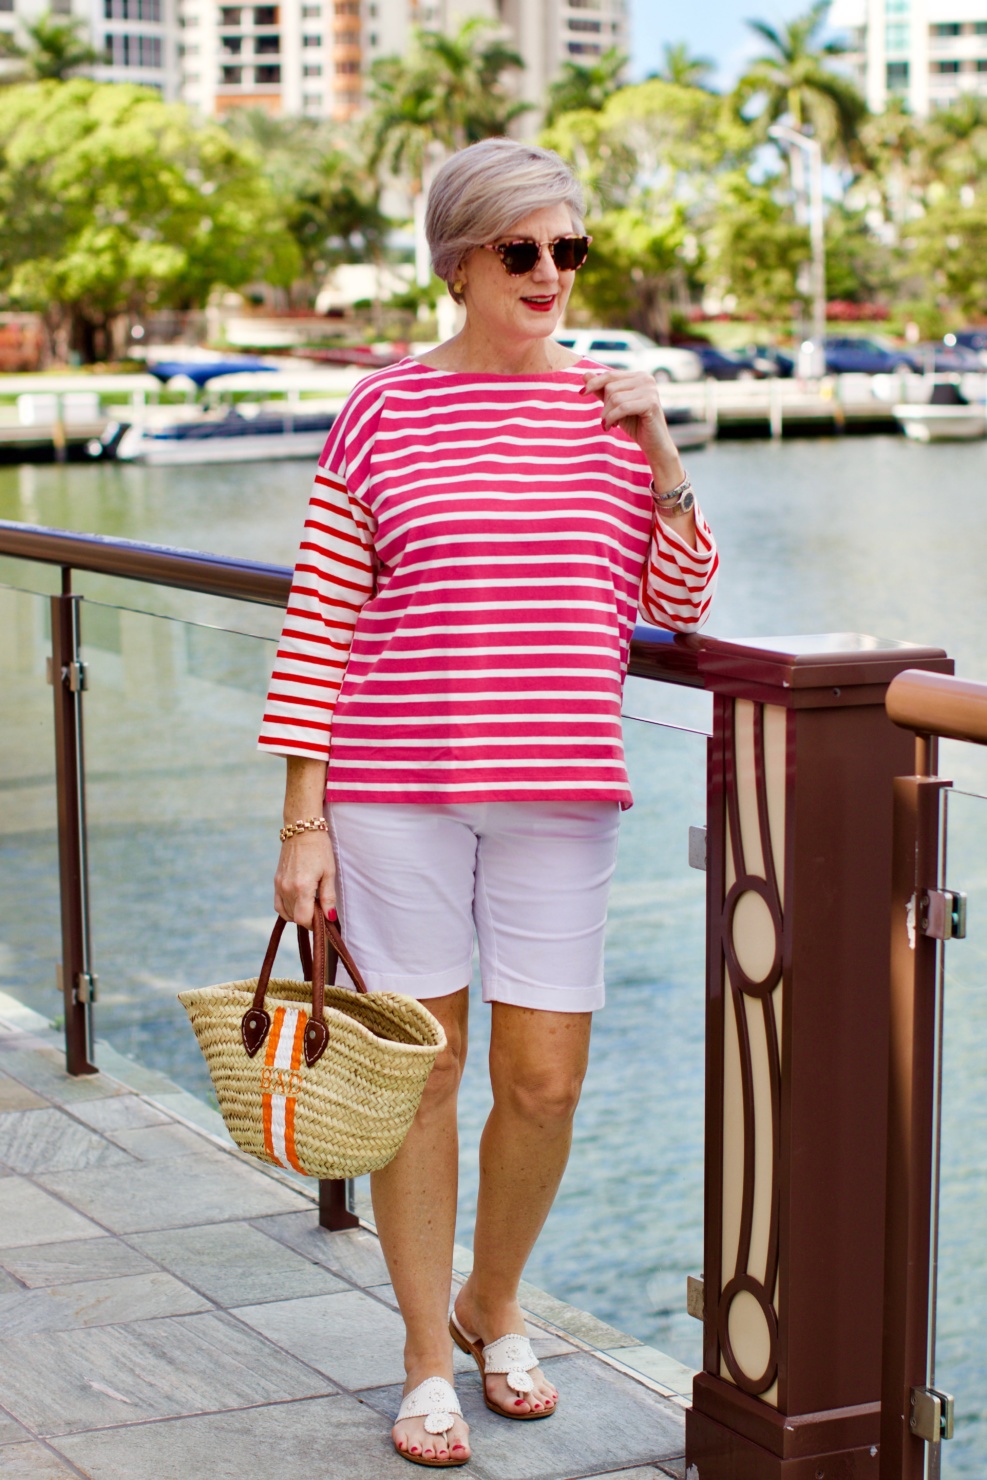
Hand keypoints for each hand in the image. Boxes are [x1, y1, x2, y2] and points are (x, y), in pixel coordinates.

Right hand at [274, 830, 335, 929]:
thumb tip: (330, 918)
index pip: (303, 918)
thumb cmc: (319, 849)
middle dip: (308, 918)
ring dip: (298, 914)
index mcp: (301, 887)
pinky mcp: (276, 881)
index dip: (314, 924)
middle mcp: (287, 888)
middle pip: (295, 917)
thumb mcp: (329, 873)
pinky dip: (287, 909)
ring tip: (311, 905)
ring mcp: (279, 885)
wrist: (301, 829)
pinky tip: (298, 903)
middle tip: (321, 910)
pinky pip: (278, 904)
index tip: (324, 920)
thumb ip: (328, 897)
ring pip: (285, 912)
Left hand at [582, 368, 682, 488]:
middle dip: (604, 406)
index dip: (594, 383)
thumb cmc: (635, 424)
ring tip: (611, 424)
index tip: (581, 394)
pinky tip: (613, 426)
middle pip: (610, 387)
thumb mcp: (615, 406)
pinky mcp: (651, 403)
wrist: (654, 444)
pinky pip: (622, 408)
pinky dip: (613, 418)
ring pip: (615, 398)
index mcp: (638, 376)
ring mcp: (650, 390)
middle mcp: (646, 378)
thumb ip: (602, 391)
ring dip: (607, 415)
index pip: (610, 375)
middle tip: (608, 420)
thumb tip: (585, 374)